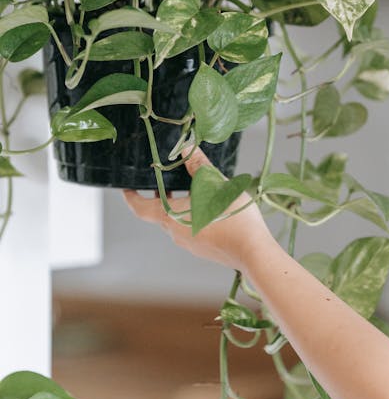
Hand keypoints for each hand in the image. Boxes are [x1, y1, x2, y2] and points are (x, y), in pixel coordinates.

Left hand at [124, 147, 271, 274]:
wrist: (252, 251)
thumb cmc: (230, 216)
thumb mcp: (214, 183)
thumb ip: (198, 165)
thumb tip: (186, 148)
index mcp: (170, 216)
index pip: (139, 207)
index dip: (131, 196)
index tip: (127, 188)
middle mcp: (175, 232)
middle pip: (160, 212)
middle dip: (162, 195)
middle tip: (166, 179)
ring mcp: (190, 243)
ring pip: (178, 220)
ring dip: (180, 205)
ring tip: (195, 188)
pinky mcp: (204, 249)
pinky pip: (191, 228)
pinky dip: (193, 216)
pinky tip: (211, 206)